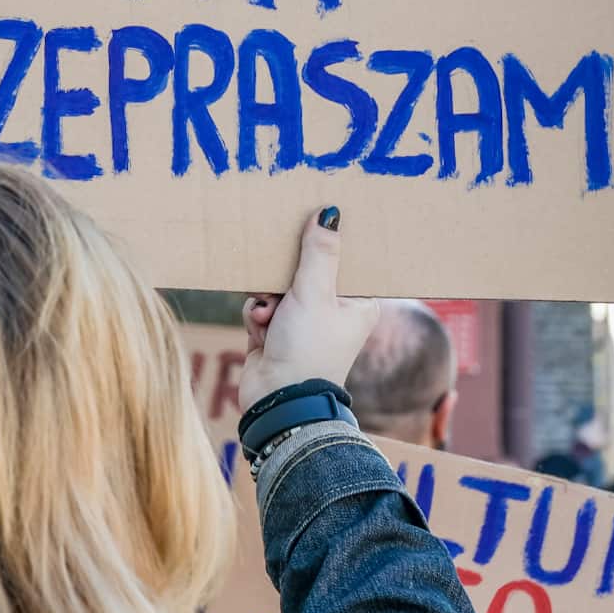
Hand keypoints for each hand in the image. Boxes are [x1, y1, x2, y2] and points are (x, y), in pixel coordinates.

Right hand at [236, 207, 378, 411]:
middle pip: (306, 271)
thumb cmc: (308, 349)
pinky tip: (259, 329)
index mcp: (357, 303)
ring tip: (269, 314)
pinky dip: (256, 315)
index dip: (326, 246)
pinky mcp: (277, 333)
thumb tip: (329, 214)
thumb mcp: (314, 293)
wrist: (277, 398)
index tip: (309, 229)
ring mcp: (303, 323)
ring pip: (277, 288)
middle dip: (286, 276)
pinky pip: (261, 307)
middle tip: (280, 277)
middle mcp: (333, 312)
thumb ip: (319, 252)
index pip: (343, 261)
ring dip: (267, 298)